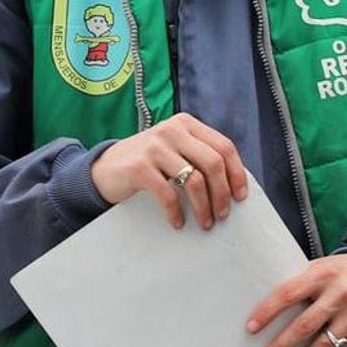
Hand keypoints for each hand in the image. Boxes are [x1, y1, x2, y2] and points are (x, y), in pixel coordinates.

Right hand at [90, 113, 246, 230]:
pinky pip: (168, 194)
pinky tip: (177, 222)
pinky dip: (176, 213)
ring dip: (203, 207)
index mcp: (186, 124)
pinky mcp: (139, 166)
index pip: (223, 146)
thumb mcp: (175, 149)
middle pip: (213, 163)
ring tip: (205, 222)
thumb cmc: (148, 162)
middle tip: (223, 214)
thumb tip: (233, 184)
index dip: (236, 172)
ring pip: (194, 180)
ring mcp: (155, 146)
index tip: (240, 195)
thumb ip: (198, 155)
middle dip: (223, 193)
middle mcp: (172, 130)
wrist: (105, 166)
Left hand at [246, 254, 346, 346]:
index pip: (289, 293)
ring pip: (325, 346)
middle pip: (305, 325)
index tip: (251, 328)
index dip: (268, 311)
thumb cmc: (345, 269)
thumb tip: (270, 304)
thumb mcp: (323, 264)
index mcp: (322, 274)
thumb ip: (302, 282)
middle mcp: (339, 294)